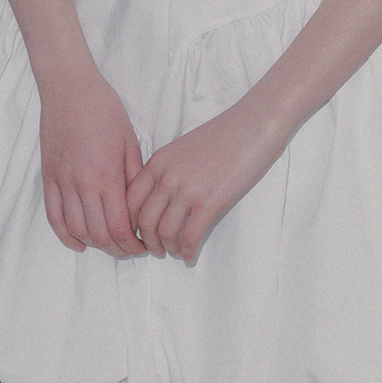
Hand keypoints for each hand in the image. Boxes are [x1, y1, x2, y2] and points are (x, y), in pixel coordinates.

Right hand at [39, 66, 147, 257]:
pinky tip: (79, 242)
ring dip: (94, 244)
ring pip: (76, 229)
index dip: (132, 245)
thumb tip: (140, 207)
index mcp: (107, 175)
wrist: (70, 88)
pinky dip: (66, 235)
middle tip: (130, 250)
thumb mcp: (130, 141)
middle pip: (99, 234)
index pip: (119, 227)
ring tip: (109, 245)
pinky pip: (53, 216)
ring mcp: (62, 182)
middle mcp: (82, 184)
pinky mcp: (48, 177)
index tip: (143, 247)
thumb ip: (134, 177)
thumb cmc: (104, 109)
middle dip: (117, 249)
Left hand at [126, 99, 286, 261]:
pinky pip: (189, 237)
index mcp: (158, 162)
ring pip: (164, 233)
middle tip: (155, 250)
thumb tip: (160, 200)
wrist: (252, 127)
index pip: (129, 201)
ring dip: (168, 248)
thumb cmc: (222, 136)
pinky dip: (187, 252)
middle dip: (146, 242)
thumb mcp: (182, 149)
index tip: (138, 233)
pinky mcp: (208, 203)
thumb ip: (167, 171)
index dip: (130, 223)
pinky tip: (190, 255)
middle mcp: (167, 177)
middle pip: (143, 221)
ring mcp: (186, 190)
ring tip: (175, 252)